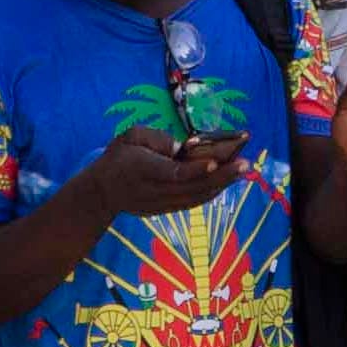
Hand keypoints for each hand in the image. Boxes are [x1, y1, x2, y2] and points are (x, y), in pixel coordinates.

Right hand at [77, 126, 241, 223]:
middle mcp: (156, 190)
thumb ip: (154, 138)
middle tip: (244, 163)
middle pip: (192, 187)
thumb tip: (180, 148)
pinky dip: (212, 192)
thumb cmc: (118, 157)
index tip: (215, 161)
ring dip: (222, 184)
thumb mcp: (130, 136)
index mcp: (144, 169)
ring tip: (242, 170)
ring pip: (197, 197)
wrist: (102, 193)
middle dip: (221, 175)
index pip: (173, 173)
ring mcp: (162, 203)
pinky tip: (227, 182)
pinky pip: (194, 202)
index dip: (195, 170)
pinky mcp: (167, 210)